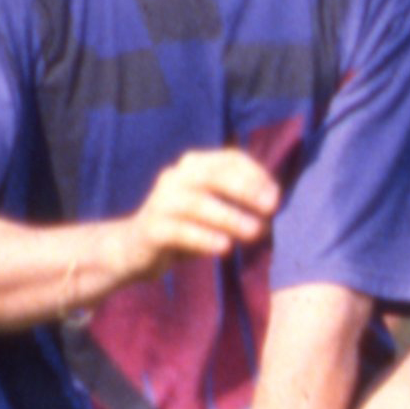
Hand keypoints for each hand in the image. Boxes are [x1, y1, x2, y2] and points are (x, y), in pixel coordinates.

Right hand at [119, 145, 284, 282]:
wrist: (134, 249)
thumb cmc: (185, 228)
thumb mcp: (212, 209)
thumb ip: (236, 201)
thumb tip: (273, 205)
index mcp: (193, 167)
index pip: (228, 159)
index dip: (255, 175)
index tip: (275, 197)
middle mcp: (175, 178)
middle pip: (212, 175)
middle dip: (245, 189)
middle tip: (270, 208)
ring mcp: (161, 202)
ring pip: (197, 203)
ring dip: (230, 217)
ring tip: (255, 232)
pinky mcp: (151, 229)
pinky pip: (180, 231)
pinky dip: (204, 238)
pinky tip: (225, 247)